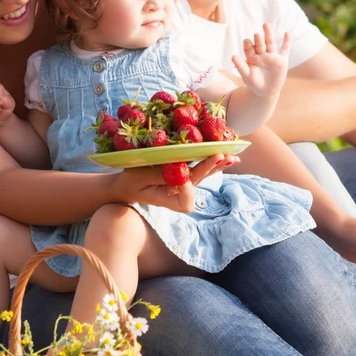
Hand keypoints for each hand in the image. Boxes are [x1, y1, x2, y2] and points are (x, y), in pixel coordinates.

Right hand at [112, 154, 239, 212]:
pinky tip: (224, 154)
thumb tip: (181, 168)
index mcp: (166, 199)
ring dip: (217, 166)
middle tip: (224, 156)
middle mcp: (177, 193)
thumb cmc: (128, 183)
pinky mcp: (182, 175)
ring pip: (203, 176)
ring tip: (233, 156)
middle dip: (211, 169)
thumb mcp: (138, 178)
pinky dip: (211, 161)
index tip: (181, 176)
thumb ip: (159, 174)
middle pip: (198, 184)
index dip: (187, 189)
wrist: (123, 187)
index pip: (185, 202)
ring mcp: (181, 185)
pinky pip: (198, 169)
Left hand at [231, 23, 290, 96]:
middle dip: (258, 39)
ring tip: (266, 25)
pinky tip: (287, 33)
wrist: (266, 91)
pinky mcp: (281, 60)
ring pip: (270, 43)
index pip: (249, 49)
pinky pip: (284, 49)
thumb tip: (232, 56)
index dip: (248, 45)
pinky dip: (287, 42)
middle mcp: (261, 54)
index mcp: (251, 57)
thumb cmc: (254, 83)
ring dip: (268, 34)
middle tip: (257, 34)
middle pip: (260, 44)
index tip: (246, 41)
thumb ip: (240, 66)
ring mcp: (272, 56)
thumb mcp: (246, 76)